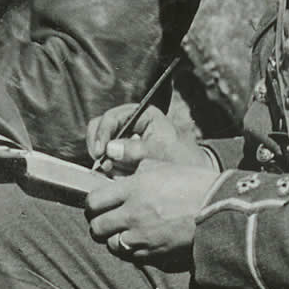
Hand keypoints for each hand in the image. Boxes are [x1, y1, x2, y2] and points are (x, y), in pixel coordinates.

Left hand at [83, 158, 215, 266]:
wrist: (221, 209)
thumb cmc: (194, 183)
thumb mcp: (162, 165)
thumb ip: (134, 167)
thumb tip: (113, 166)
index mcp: (133, 189)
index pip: (94, 201)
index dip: (92, 204)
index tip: (98, 204)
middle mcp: (133, 214)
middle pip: (97, 227)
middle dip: (99, 223)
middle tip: (107, 219)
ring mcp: (143, 237)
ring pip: (111, 245)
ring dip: (114, 239)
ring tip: (123, 232)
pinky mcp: (155, 253)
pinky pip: (131, 256)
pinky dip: (131, 250)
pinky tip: (140, 241)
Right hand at [87, 100, 214, 172]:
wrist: (191, 173)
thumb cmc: (181, 158)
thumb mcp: (160, 152)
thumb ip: (136, 150)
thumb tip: (110, 150)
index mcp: (141, 114)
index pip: (112, 117)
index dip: (102, 133)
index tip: (100, 151)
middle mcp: (130, 123)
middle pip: (100, 126)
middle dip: (97, 143)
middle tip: (99, 161)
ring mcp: (124, 138)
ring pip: (99, 142)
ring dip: (100, 156)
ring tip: (108, 170)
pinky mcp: (121, 154)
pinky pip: (105, 157)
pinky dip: (105, 165)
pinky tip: (112, 174)